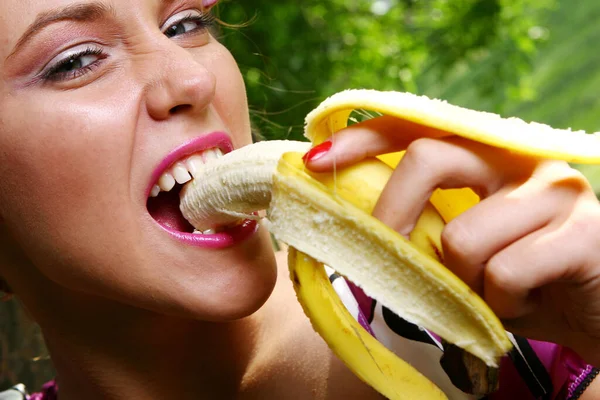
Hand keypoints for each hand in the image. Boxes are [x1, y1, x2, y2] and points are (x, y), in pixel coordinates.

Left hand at [304, 116, 599, 365]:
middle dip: (391, 216)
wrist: (592, 311)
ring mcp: (552, 190)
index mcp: (481, 157)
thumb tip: (347, 236)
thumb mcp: (456, 252)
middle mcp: (515, 161)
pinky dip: (501, 305)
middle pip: (427, 159)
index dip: (362, 140)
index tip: (315, 160)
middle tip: (386, 259)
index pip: (414, 128)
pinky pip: (506, 274)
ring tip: (488, 294)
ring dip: (462, 284)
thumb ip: (417, 233)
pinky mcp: (584, 231)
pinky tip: (523, 304)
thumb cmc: (514, 281)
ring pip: (462, 238)